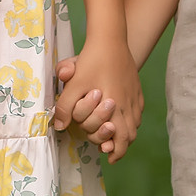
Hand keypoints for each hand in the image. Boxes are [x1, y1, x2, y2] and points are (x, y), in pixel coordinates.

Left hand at [53, 41, 143, 161]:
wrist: (110, 39)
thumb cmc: (91, 61)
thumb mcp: (74, 84)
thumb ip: (65, 107)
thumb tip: (58, 127)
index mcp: (115, 107)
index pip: (122, 139)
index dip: (116, 151)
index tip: (108, 156)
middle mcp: (128, 105)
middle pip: (131, 135)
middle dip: (121, 146)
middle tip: (110, 151)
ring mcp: (134, 97)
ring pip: (135, 124)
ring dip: (126, 133)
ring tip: (114, 137)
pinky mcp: (136, 88)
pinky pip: (137, 111)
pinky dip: (131, 120)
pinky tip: (121, 117)